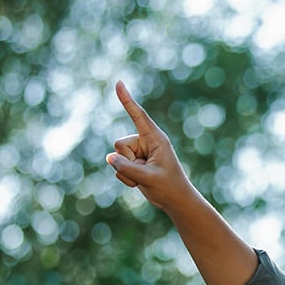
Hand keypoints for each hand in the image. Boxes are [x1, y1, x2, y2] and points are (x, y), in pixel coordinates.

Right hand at [107, 81, 196, 210]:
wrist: (175, 201)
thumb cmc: (169, 187)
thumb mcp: (148, 178)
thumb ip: (126, 168)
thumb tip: (109, 158)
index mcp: (156, 139)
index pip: (138, 116)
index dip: (127, 100)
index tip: (119, 83)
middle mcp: (146, 142)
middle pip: (120, 144)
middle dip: (127, 162)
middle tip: (146, 172)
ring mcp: (139, 152)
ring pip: (117, 157)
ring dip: (127, 173)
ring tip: (145, 179)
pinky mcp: (134, 162)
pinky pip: (118, 167)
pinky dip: (126, 179)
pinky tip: (140, 183)